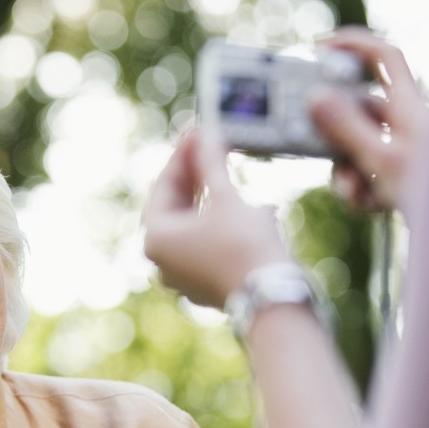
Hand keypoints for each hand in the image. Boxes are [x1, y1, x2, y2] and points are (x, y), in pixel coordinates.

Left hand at [143, 128, 293, 308]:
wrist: (272, 296)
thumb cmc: (243, 246)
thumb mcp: (225, 196)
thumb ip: (211, 162)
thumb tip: (206, 133)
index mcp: (155, 238)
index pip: (164, 185)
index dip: (183, 154)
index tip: (199, 131)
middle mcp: (162, 260)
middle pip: (178, 206)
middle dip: (200, 177)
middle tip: (214, 147)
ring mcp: (184, 276)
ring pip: (199, 226)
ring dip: (220, 201)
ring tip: (239, 179)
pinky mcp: (208, 285)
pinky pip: (213, 245)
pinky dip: (229, 226)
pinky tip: (257, 211)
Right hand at [311, 27, 428, 212]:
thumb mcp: (384, 161)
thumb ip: (347, 129)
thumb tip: (317, 99)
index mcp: (409, 106)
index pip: (382, 58)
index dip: (353, 45)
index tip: (321, 50)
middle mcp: (408, 123)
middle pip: (359, 112)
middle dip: (336, 135)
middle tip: (316, 145)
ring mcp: (405, 152)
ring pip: (360, 149)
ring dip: (347, 173)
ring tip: (354, 192)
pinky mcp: (403, 178)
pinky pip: (371, 176)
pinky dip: (363, 192)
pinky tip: (369, 206)